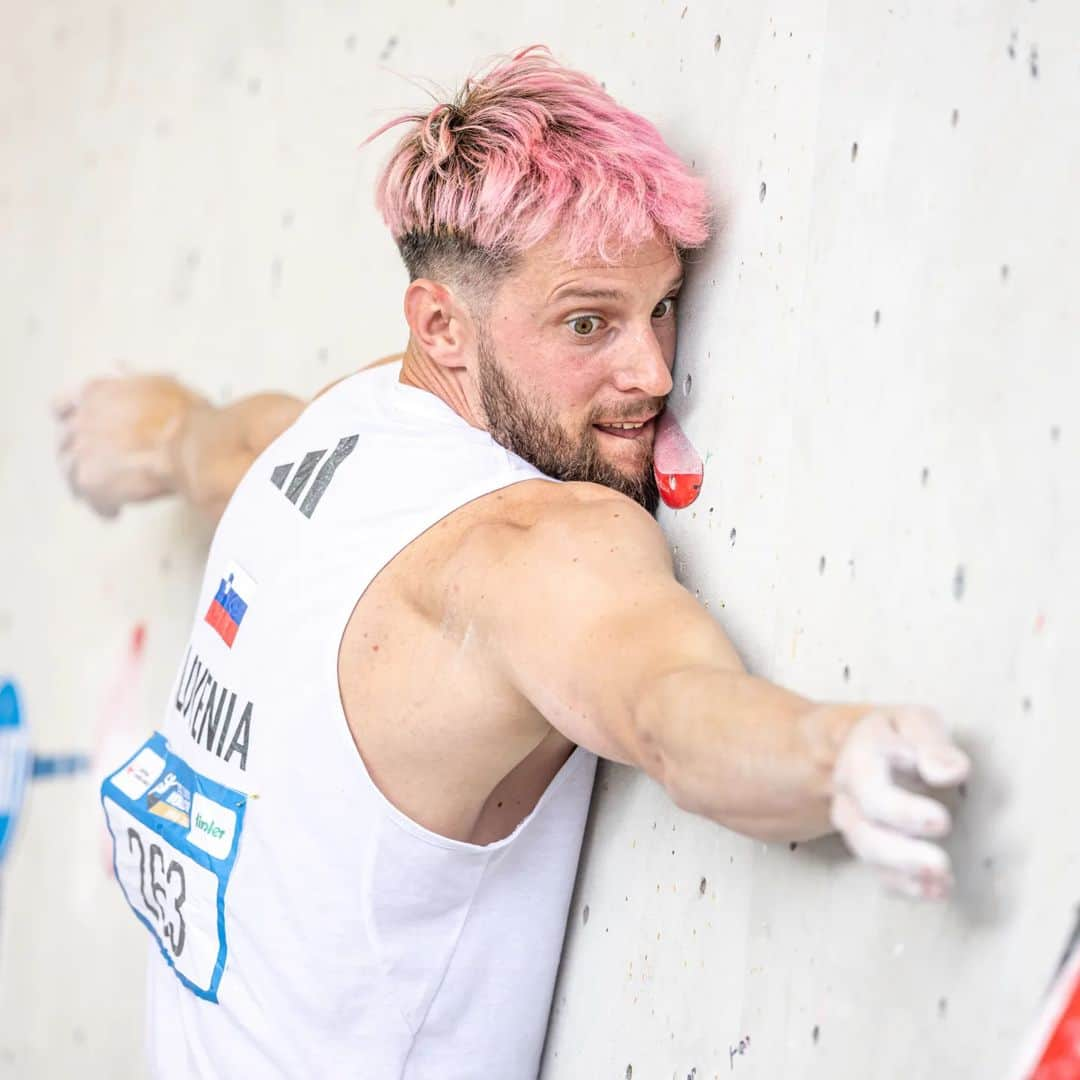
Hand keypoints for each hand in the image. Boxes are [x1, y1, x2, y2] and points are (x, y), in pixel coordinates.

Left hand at [54, 375, 208, 517]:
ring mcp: (83, 453)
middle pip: (63, 443)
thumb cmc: (182, 415)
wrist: (188, 445)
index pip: (62, 406)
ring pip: (70, 473)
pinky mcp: (92, 483)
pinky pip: (93, 501)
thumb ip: (135, 379)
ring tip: (97, 495)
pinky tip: (114, 512)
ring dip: (83, 484)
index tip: (73, 428)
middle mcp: (81, 422)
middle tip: (90, 466)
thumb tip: (122, 370)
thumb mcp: (160, 383)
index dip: (68, 419)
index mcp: (95, 394)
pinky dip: (103, 507)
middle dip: (75, 455)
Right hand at [829, 706, 970, 899]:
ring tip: (942, 880)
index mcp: (860, 753)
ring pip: (866, 851)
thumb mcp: (915, 721)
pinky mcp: (864, 839)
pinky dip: (904, 884)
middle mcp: (848, 789)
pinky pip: (875, 869)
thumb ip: (932, 742)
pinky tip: (933, 889)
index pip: (870, 787)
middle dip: (901, 853)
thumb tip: (949, 771)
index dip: (902, 811)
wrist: (853, 743)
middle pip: (863, 828)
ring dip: (904, 872)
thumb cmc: (895, 735)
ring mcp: (852, 815)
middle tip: (940, 864)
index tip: (941, 822)